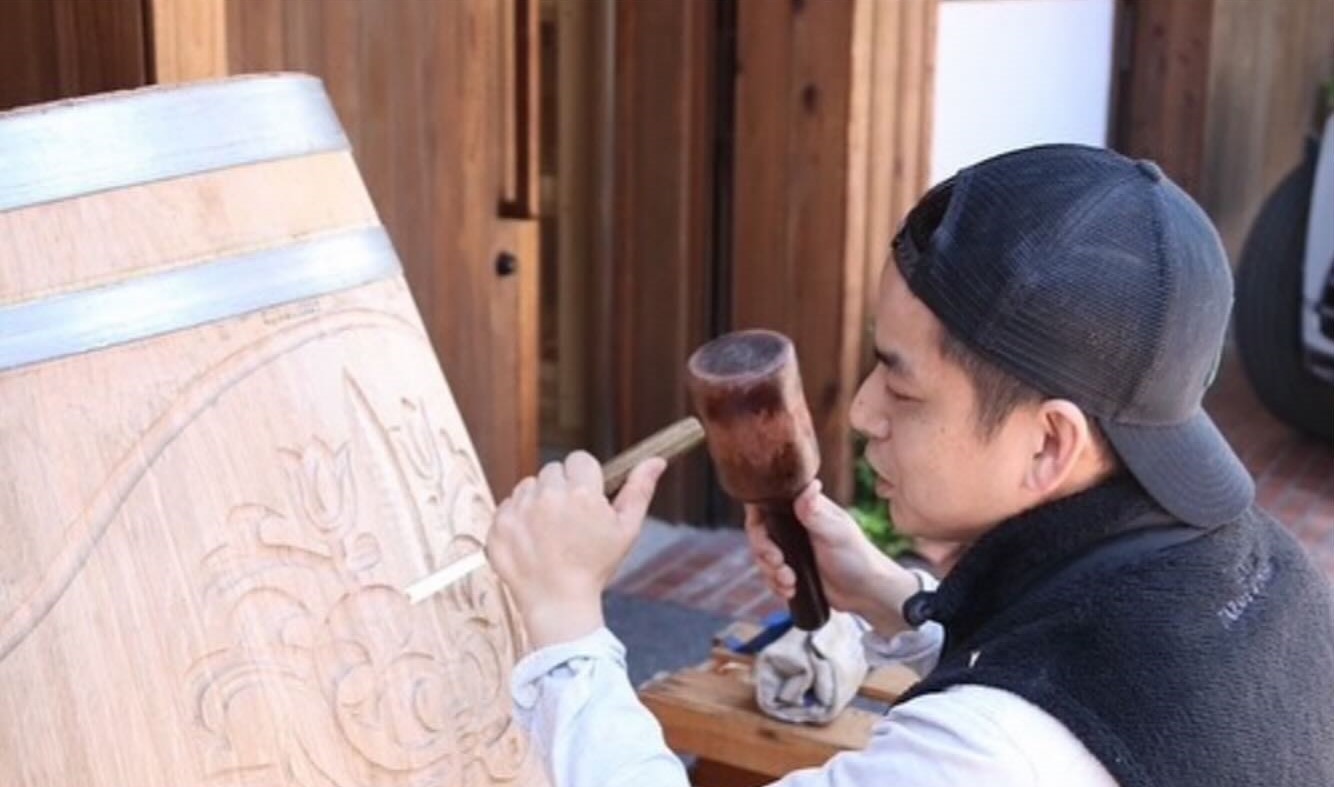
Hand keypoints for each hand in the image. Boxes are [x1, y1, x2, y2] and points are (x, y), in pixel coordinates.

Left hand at [486, 451, 666, 648]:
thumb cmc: (596, 567)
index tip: (586, 501)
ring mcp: (519, 511)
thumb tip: (657, 460)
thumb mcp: (626, 530)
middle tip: (568, 521)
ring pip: (528, 486)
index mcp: (581, 494)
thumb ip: (639, 490)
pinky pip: (507, 505)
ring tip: (549, 533)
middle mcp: (548, 497)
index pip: (580, 460)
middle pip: (552, 471)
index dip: (585, 479)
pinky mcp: (498, 525)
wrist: (558, 604)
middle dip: (561, 489)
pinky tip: (531, 540)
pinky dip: (517, 519)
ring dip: (537, 501)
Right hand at [744, 480, 920, 635]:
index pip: (766, 504)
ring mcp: (791, 548)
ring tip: (791, 582)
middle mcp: (794, 525)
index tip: (767, 540)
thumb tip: (810, 485)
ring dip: (772, 573)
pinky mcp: (791, 569)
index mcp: (804, 508)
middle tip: (780, 564)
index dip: (758, 522)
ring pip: (761, 557)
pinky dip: (776, 585)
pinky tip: (791, 590)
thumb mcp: (836, 534)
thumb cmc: (857, 557)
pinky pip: (769, 576)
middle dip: (764, 553)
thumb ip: (817, 513)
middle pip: (759, 533)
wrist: (865, 593)